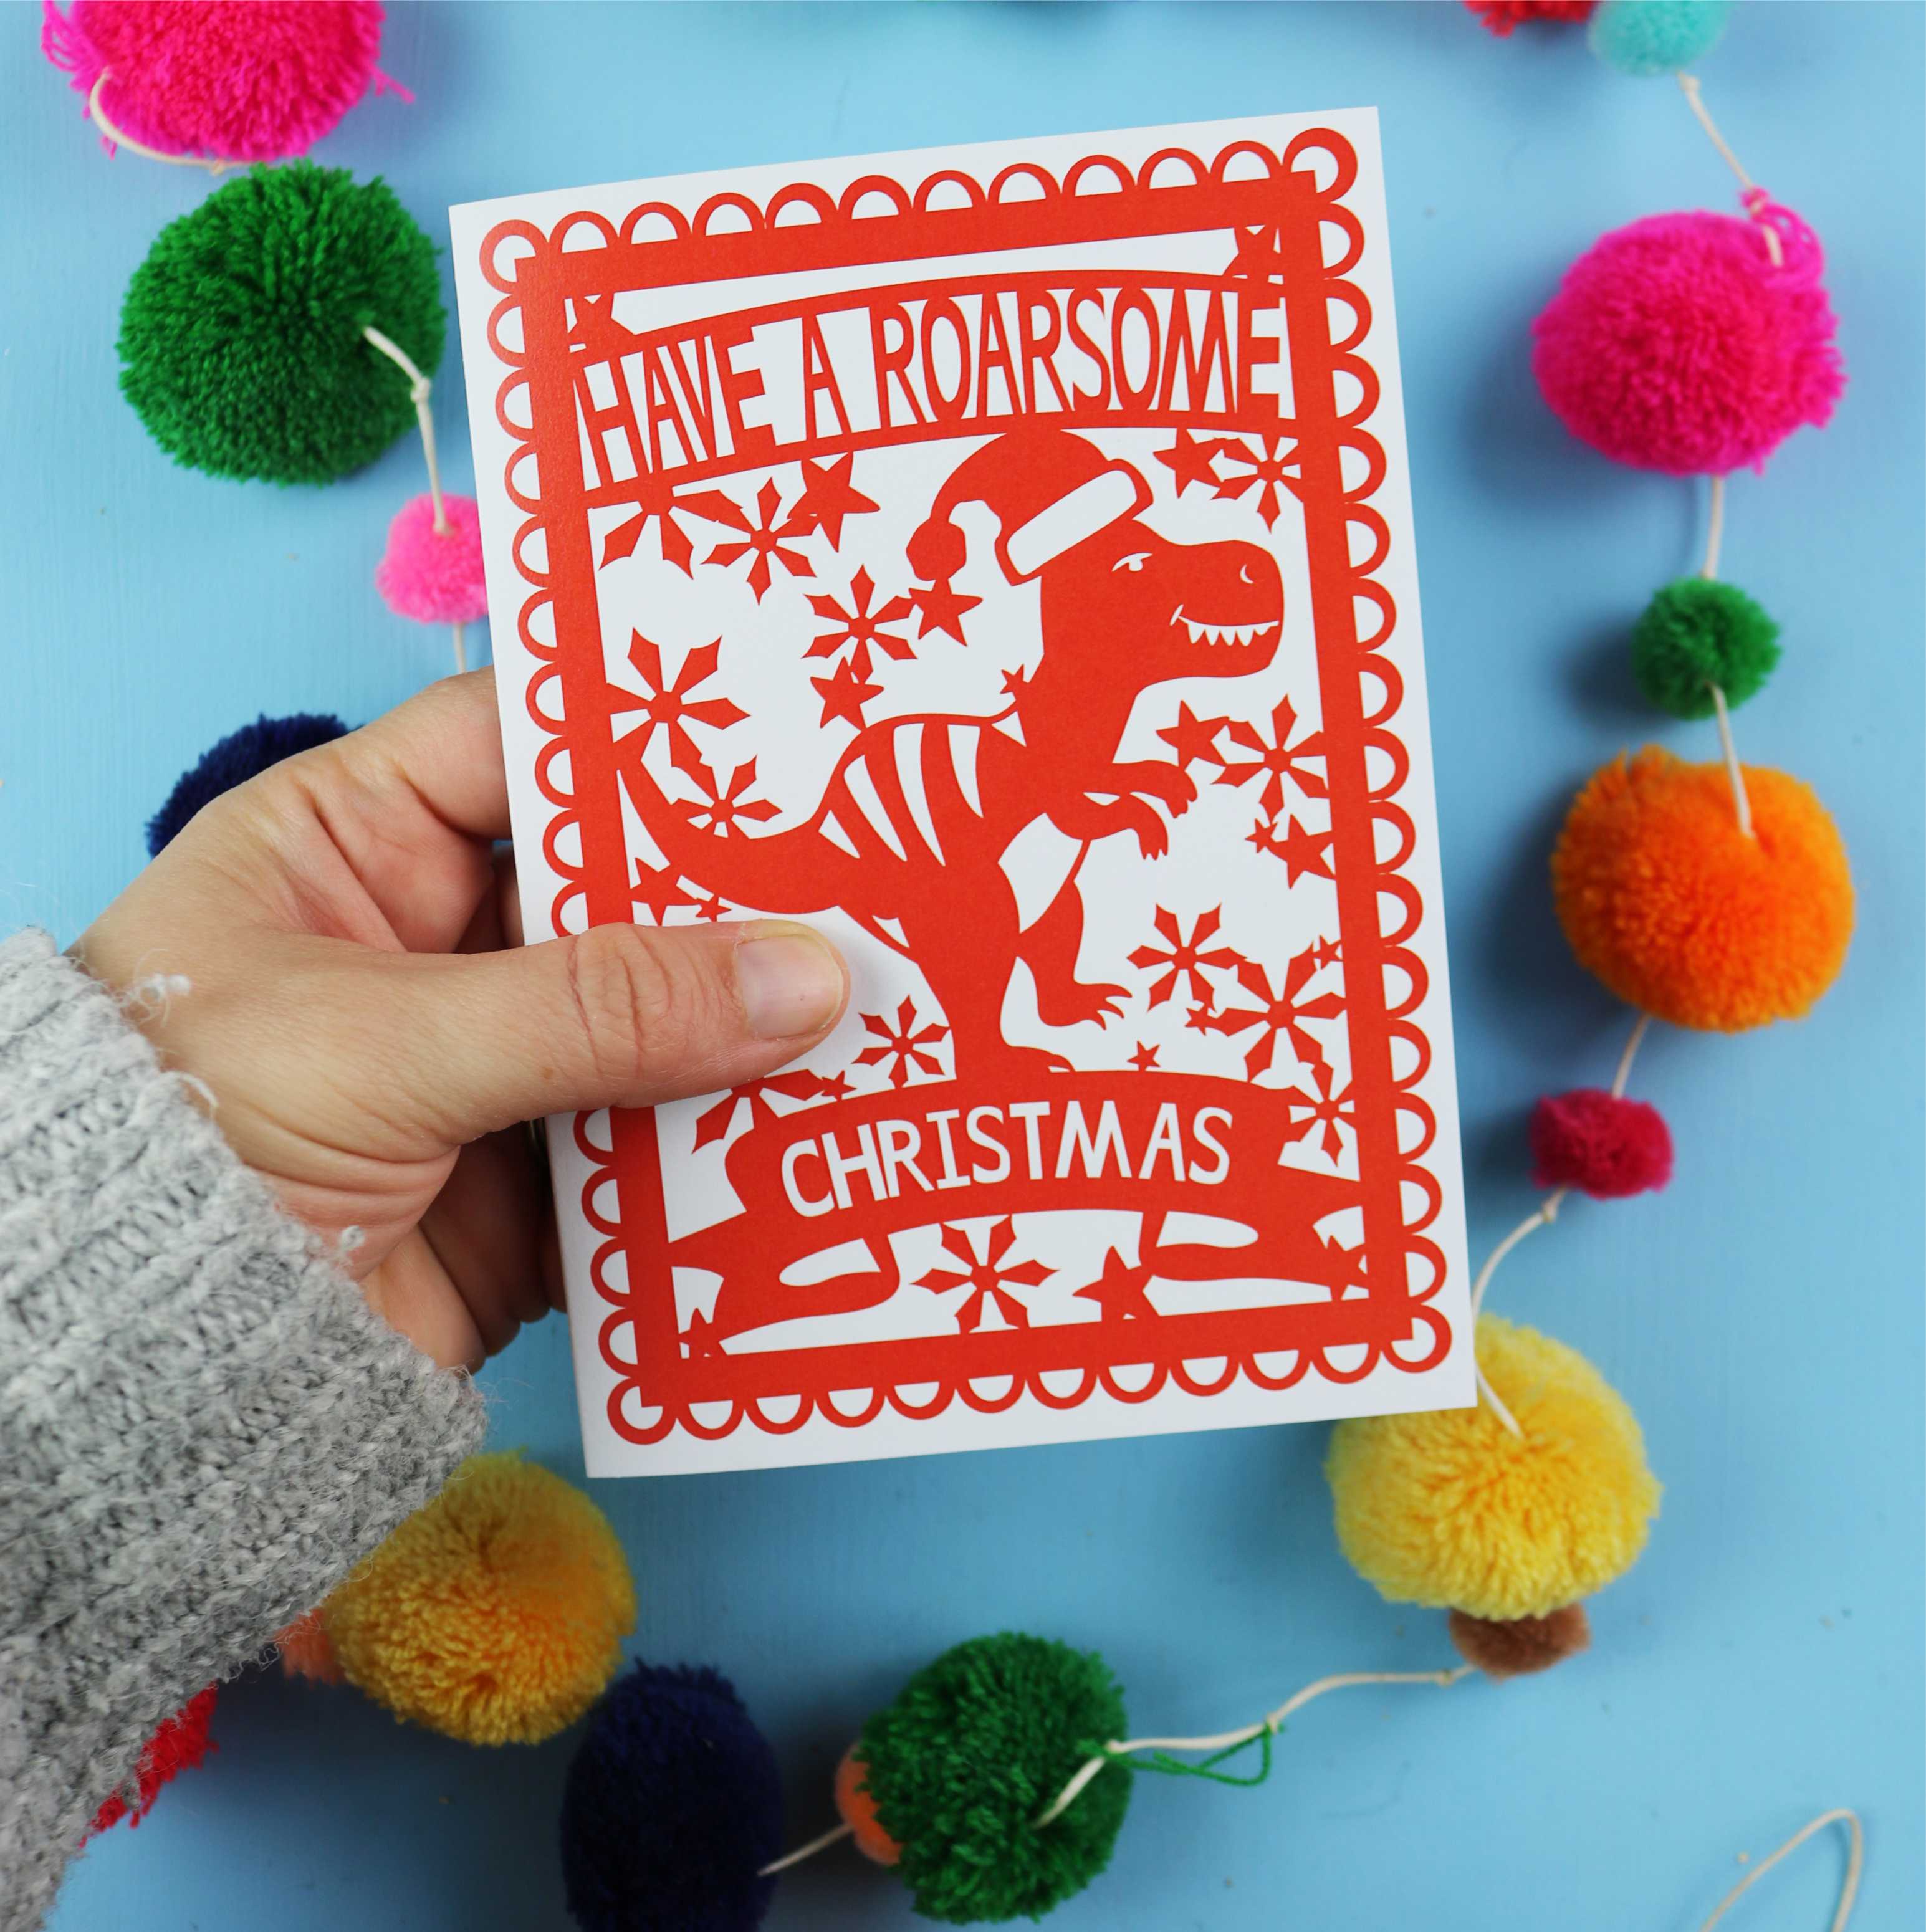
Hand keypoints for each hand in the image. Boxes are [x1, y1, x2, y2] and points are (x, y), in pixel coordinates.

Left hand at [71, 672, 848, 1370]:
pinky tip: (838, 1128)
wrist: (148, 1377)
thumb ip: (596, 1006)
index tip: (781, 727)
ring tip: (897, 1004)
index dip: (638, 729)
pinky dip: (739, 1147)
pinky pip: (665, 1144)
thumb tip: (805, 977)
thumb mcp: (385, 1042)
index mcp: (357, 846)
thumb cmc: (196, 1146)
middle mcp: (440, 942)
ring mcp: (500, 1064)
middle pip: (619, 889)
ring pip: (661, 1020)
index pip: (517, 741)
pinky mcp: (545, 1183)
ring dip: (759, 1029)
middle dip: (738, 897)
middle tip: (880, 877)